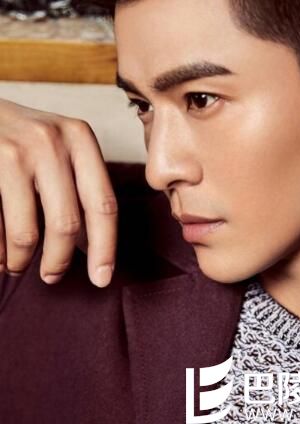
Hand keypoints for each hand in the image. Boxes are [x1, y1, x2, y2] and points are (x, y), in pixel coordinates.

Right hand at [0, 98, 117, 286]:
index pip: (103, 204)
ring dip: (23, 260)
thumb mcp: (59, 147)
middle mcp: (51, 141)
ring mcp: (14, 151)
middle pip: (67, 224)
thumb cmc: (23, 139)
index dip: (105, 247)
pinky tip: (2, 254)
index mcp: (80, 138)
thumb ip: (79, 187)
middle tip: (52, 276)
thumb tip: (93, 246)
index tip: (102, 278)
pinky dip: (0, 251)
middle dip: (59, 261)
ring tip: (18, 264)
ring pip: (28, 233)